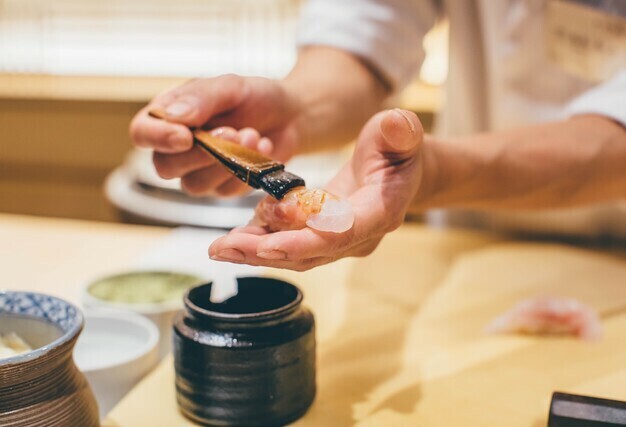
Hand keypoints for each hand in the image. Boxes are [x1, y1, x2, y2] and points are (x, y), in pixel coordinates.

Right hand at [130, 75, 299, 196]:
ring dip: (228, 163)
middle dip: (201, 153)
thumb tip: (174, 117)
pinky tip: (263, 147)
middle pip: (165, 166)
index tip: (186, 136)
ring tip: (253, 135)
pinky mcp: (223, 187)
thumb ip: (201, 98)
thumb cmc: (254, 96)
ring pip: (195, 185)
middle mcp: (176, 148)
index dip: (158, 138)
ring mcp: (199, 172)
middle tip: (234, 131)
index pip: (142, 133)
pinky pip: (226, 191)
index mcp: (168, 116)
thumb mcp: (229, 86)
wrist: (291, 115)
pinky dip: (247, 171)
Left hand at [209, 108, 424, 270]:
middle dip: (266, 252)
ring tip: (220, 247)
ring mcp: (338, 242)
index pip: (341, 232)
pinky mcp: (320, 238)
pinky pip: (288, 245)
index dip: (304, 240)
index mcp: (378, 212)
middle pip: (310, 252)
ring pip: (295, 255)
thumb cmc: (398, 151)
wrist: (398, 174)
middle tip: (225, 248)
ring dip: (256, 252)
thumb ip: (399, 131)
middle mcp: (358, 236)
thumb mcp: (401, 134)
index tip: (269, 244)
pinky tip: (234, 238)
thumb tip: (396, 124)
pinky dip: (260, 242)